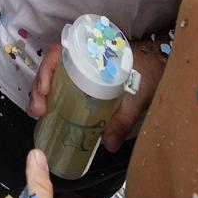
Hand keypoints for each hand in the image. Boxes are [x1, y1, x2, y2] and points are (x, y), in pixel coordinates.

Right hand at [29, 40, 163, 150]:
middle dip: (39, 86)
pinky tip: (49, 109)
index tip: (45, 90)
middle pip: (51, 65)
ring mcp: (81, 65)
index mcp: (93, 53)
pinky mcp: (84, 76)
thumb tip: (109, 146)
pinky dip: (52, 93)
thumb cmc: (149, 73)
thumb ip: (123, 120)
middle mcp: (82, 55)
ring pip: (53, 73)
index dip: (47, 69)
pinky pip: (61, 80)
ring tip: (38, 113)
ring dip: (41, 91)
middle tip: (37, 111)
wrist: (160, 63)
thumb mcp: (138, 97)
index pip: (60, 52)